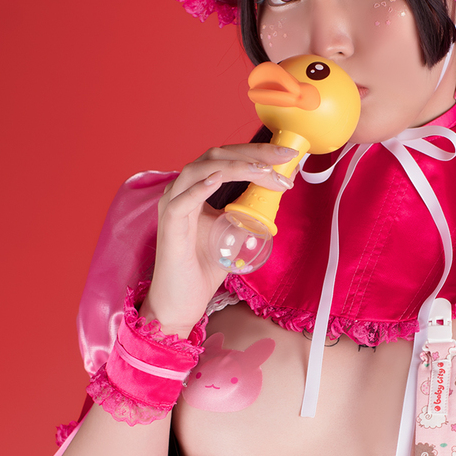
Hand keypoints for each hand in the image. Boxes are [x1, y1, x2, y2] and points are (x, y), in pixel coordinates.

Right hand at [143, 145, 297, 335]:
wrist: (181, 302)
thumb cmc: (203, 269)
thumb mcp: (233, 235)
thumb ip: (247, 215)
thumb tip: (273, 198)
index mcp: (196, 190)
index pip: (226, 159)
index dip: (256, 154)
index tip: (286, 156)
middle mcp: (182, 192)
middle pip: (215, 156)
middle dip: (251, 153)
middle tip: (282, 156)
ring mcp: (172, 207)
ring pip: (198, 171)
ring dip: (233, 166)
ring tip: (261, 169)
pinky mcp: (169, 227)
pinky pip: (181, 202)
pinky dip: (199, 188)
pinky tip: (216, 180)